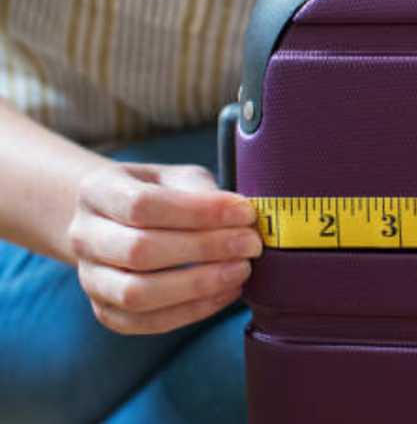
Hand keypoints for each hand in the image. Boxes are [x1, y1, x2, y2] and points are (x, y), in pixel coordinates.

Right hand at [66, 163, 260, 333]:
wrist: (118, 221)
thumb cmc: (159, 194)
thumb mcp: (176, 177)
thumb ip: (202, 191)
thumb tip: (239, 215)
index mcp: (97, 192)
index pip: (143, 205)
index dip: (200, 211)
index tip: (245, 213)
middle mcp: (84, 236)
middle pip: (140, 251)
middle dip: (204, 249)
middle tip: (250, 245)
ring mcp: (90, 278)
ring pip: (137, 294)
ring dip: (198, 286)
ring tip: (241, 270)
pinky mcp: (106, 311)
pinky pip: (146, 322)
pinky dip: (192, 311)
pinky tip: (226, 292)